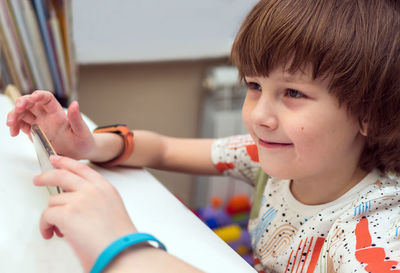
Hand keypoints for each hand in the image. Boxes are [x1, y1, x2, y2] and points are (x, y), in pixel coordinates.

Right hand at [6, 90, 93, 158]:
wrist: (80, 153)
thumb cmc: (83, 141)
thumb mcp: (82, 131)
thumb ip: (77, 119)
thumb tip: (75, 104)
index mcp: (58, 113)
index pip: (46, 99)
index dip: (38, 95)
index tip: (32, 97)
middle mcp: (47, 116)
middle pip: (31, 103)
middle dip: (22, 103)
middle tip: (18, 109)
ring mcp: (40, 123)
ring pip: (23, 114)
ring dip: (14, 115)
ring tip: (11, 124)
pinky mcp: (34, 132)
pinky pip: (21, 126)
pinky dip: (15, 127)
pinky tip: (13, 132)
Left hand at [34, 155, 136, 271]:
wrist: (122, 251)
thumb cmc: (119, 239)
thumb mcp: (112, 211)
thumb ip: (96, 202)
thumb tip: (76, 207)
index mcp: (106, 188)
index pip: (82, 168)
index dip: (66, 162)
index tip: (56, 160)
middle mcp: (92, 189)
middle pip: (62, 174)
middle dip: (46, 176)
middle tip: (38, 180)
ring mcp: (79, 199)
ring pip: (53, 201)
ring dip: (52, 215)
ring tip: (58, 229)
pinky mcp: (67, 213)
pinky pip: (46, 216)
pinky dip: (46, 226)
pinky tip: (52, 233)